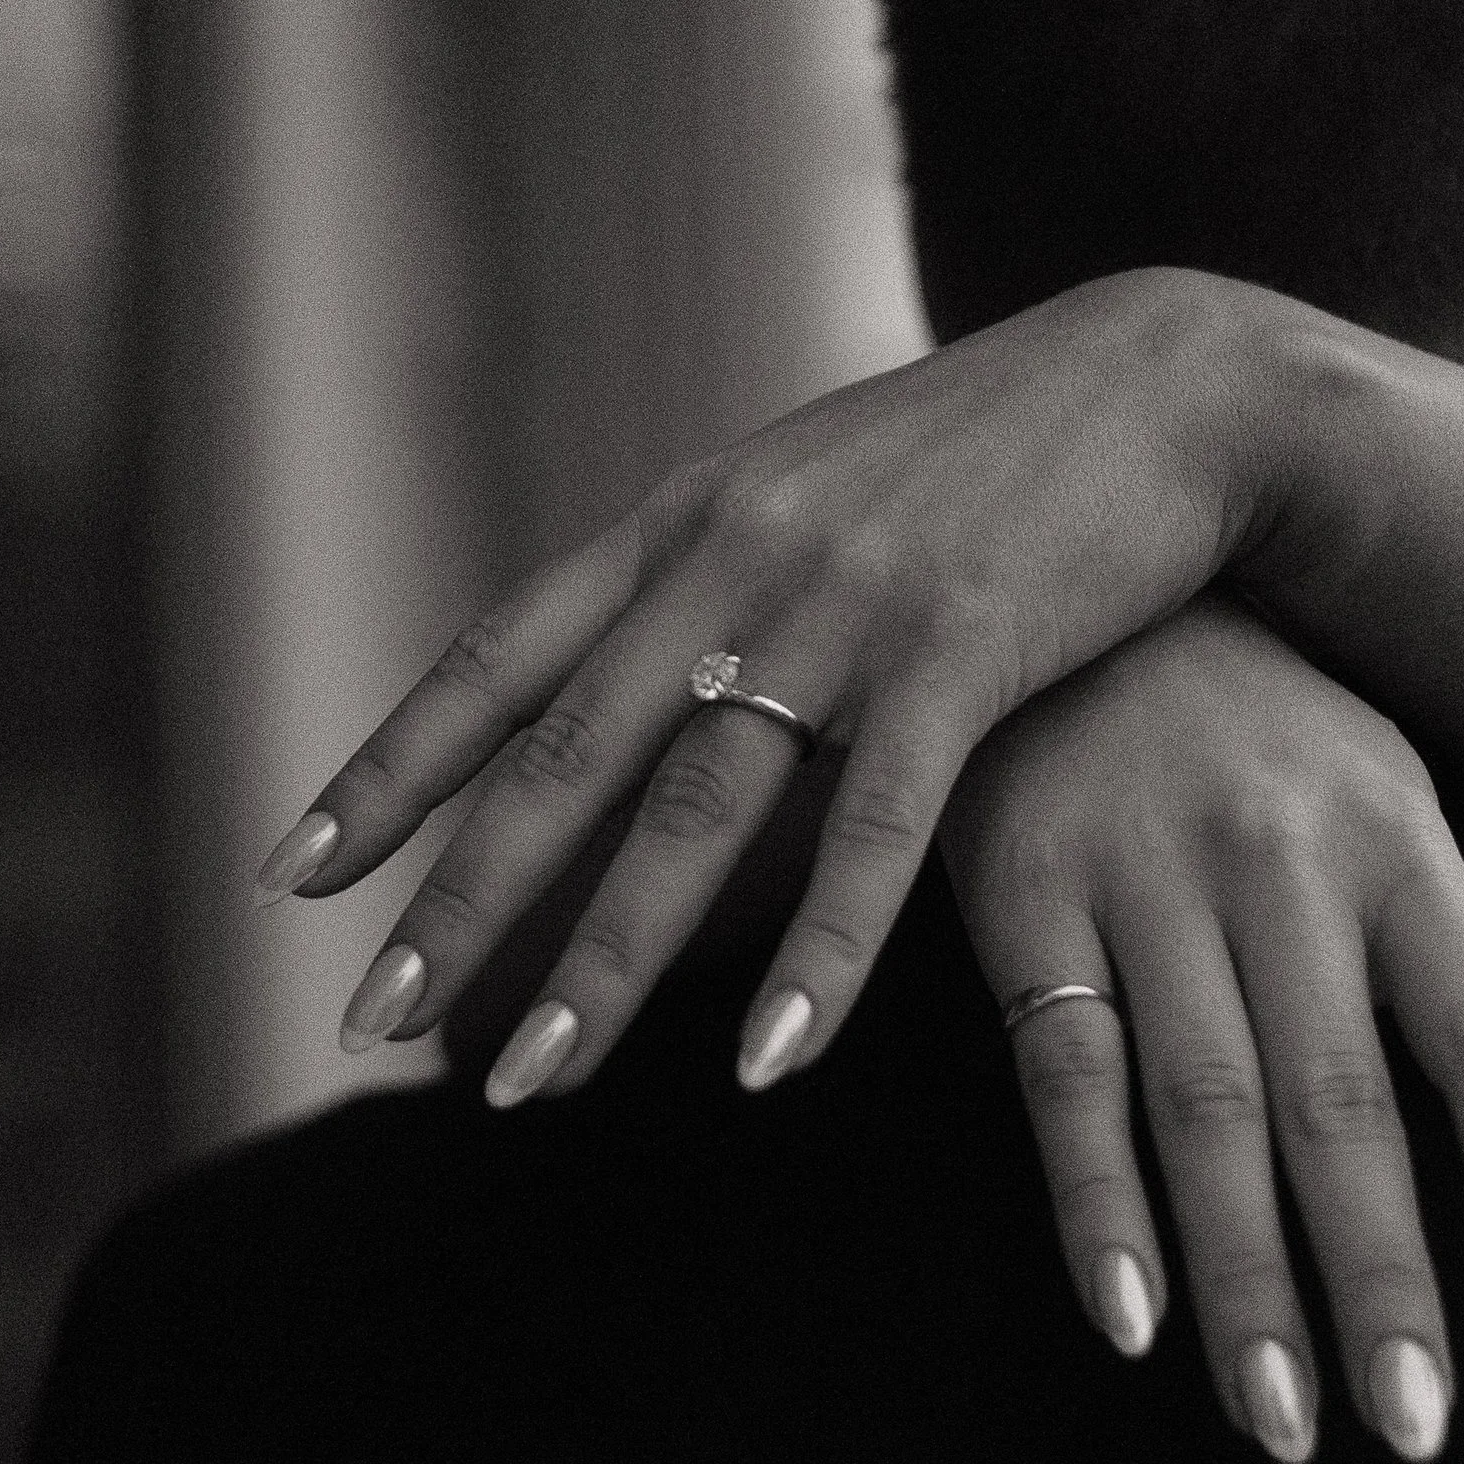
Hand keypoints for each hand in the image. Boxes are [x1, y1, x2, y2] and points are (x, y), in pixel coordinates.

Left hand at [258, 273, 1301, 1088]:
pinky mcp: (964, 653)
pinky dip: (817, 956)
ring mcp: (843, 606)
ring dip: (603, 963)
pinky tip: (767, 1061)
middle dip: (459, 905)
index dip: (389, 771)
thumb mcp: (818, 492)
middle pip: (563, 760)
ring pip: (691, 813)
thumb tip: (626, 681)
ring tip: (528, 1084)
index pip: (497, 659)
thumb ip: (718, 581)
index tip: (292, 877)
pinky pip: (873, 833)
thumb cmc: (993, 459)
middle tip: (369, 1028)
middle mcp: (734, 559)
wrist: (1171, 379)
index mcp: (686, 520)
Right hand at [940, 601, 1463, 1463]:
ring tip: (1282, 1425)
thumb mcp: (1399, 820)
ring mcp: (1144, 876)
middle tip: (1414, 1432)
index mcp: (1400, 847)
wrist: (1077, 568)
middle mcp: (1282, 864)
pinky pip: (1060, 1068)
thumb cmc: (1265, 728)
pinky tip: (1128, 1320)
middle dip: (1382, 1279)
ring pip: (1203, 1108)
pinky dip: (1092, 1201)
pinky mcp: (1020, 892)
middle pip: (1341, 1103)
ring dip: (1243, 1280)